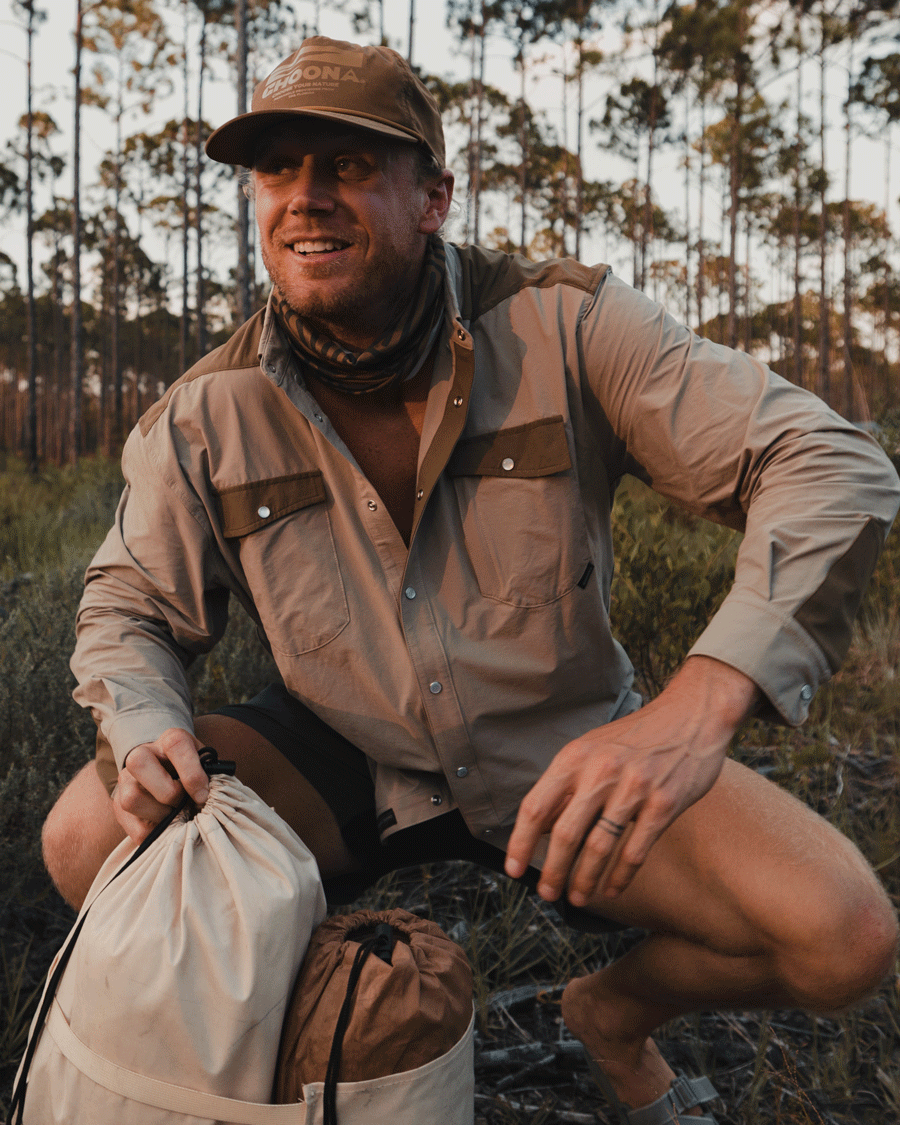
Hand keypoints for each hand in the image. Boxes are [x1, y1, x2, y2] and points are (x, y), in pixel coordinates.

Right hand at [113, 727, 209, 842]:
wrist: (172, 777)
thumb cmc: (195, 773)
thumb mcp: (206, 767)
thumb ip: (210, 778)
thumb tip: (210, 800)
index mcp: (169, 740)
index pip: (175, 745)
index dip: (191, 773)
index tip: (203, 795)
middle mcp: (142, 755)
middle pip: (139, 763)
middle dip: (168, 792)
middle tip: (184, 803)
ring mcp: (126, 781)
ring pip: (131, 798)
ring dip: (160, 815)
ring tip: (177, 817)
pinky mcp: (119, 806)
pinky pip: (134, 828)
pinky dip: (155, 834)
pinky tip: (168, 827)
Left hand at [504, 656, 758, 905]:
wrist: (691, 715)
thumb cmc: (637, 737)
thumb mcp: (594, 748)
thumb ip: (569, 784)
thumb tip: (540, 828)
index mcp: (575, 757)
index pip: (536, 806)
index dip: (520, 842)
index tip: (513, 869)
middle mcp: (600, 771)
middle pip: (564, 833)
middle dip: (552, 871)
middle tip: (547, 893)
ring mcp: (634, 788)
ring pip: (598, 847)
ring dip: (584, 880)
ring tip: (577, 897)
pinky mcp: (664, 803)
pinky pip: (635, 850)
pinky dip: (620, 876)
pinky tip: (612, 889)